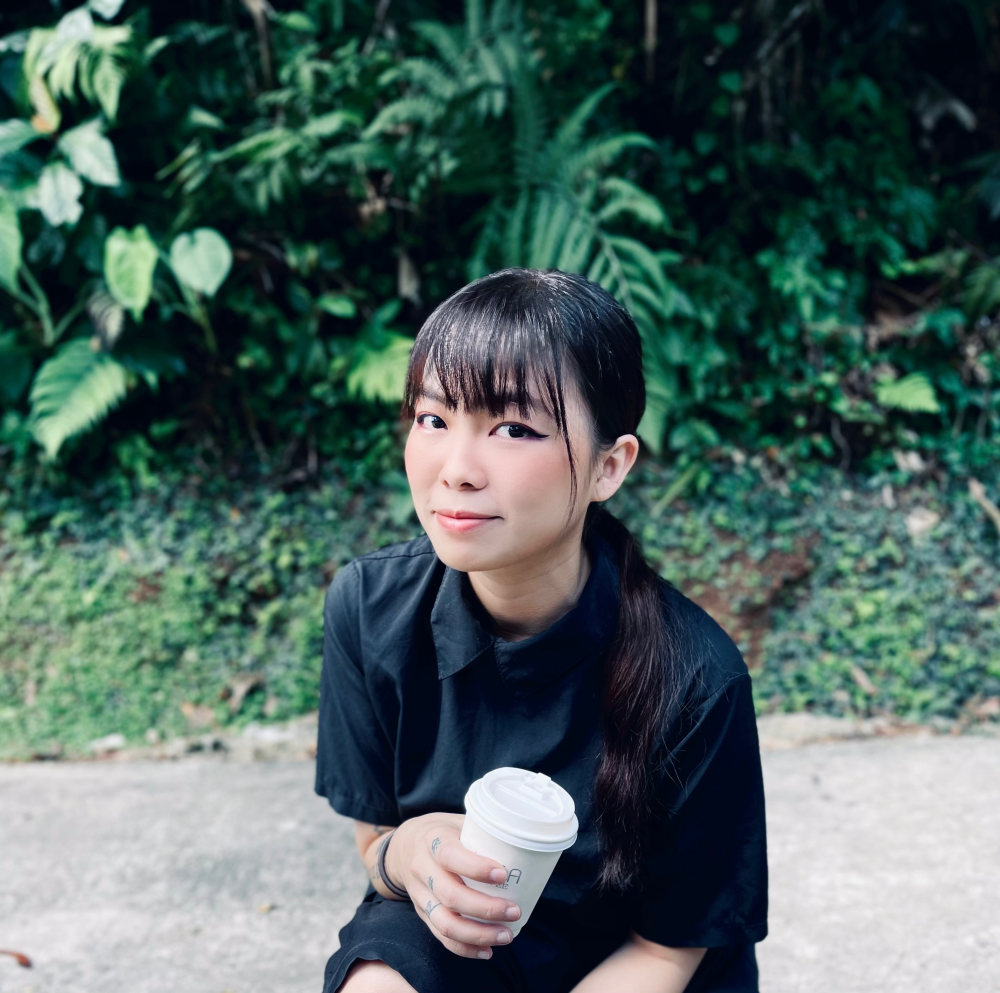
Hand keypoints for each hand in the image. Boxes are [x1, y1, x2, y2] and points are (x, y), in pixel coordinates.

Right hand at [387, 812, 521, 959]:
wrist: (404, 847)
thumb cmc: (444, 832)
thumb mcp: (458, 822)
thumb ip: (482, 834)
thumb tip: (524, 847)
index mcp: (433, 840)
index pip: (449, 856)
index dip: (475, 868)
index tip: (503, 874)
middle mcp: (422, 868)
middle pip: (450, 895)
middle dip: (485, 908)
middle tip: (514, 911)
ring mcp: (420, 895)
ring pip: (445, 922)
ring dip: (478, 934)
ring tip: (506, 935)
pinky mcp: (422, 914)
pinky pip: (440, 936)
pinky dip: (465, 947)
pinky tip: (487, 951)